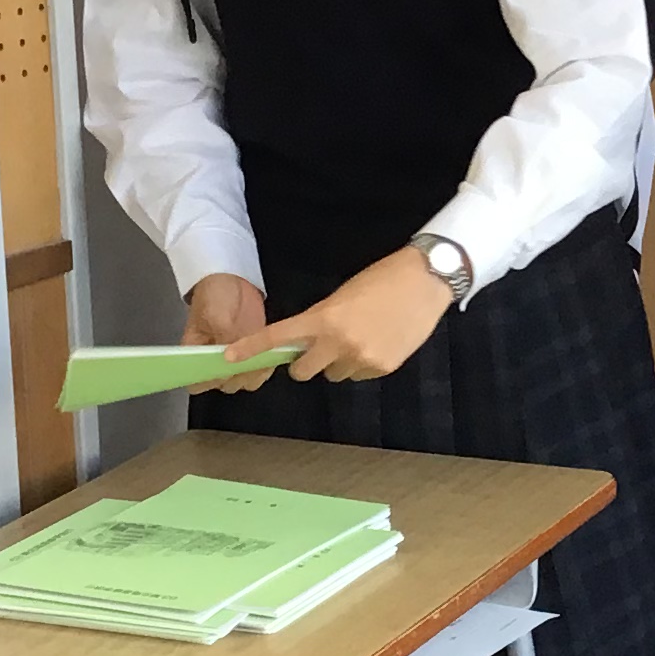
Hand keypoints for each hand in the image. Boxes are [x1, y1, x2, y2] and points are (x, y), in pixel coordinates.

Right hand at [183, 273, 281, 392]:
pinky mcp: (252, 350)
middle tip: (247, 362)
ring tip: (261, 358)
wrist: (232, 276)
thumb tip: (230, 362)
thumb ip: (223, 340)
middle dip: (237, 377)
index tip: (224, 371)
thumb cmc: (215, 295)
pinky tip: (271, 354)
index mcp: (194, 353)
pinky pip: (259, 368)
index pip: (196, 382)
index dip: (209, 382)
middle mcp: (213, 360)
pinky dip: (266, 365)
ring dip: (254, 373)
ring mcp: (234, 356)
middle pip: (223, 384)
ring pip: (244, 380)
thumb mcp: (216, 316)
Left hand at [251, 249, 454, 384]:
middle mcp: (339, 343)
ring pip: (333, 375)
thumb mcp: (342, 295)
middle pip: (303, 371)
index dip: (251, 349)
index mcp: (324, 318)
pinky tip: (380, 341)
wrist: (425, 281)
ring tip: (362, 336)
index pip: (278, 337)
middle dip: (306, 362)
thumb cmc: (382, 280)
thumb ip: (321, 321)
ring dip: (338, 362)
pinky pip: (360, 375)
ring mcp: (361, 359)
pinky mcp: (382, 368)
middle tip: (321, 346)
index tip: (229, 358)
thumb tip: (306, 344)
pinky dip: (364, 364)